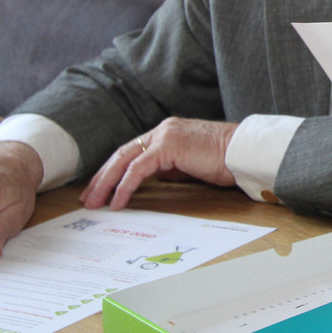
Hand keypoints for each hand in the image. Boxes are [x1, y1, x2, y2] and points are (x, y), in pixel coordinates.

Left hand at [81, 118, 236, 210]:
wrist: (242, 152)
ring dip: (107, 183)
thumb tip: (152, 180)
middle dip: (102, 178)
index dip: (113, 171)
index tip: (101, 188)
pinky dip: (125, 186)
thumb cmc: (224, 160)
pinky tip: (117, 200)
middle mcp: (162, 130)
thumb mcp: (190, 165)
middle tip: (88, 198)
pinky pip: (137, 169)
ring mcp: (164, 136)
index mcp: (166, 133)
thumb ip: (169, 168)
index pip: (131, 151)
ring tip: (95, 202)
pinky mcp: (167, 146)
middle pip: (122, 154)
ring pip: (124, 160)